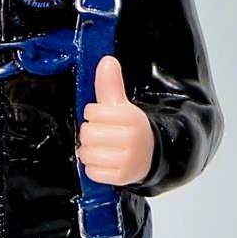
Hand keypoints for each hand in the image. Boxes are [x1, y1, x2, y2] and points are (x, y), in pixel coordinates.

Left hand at [77, 55, 154, 186]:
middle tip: (103, 135)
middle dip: (91, 134)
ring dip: (90, 152)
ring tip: (103, 149)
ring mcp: (126, 159)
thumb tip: (106, 61)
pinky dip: (94, 168)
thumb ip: (110, 84)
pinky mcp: (121, 176)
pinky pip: (92, 172)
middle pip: (87, 134)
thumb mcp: (122, 105)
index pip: (91, 113)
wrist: (149, 155)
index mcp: (130, 117)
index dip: (93, 115)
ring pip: (87, 154)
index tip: (104, 118)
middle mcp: (130, 138)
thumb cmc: (130, 129)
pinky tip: (105, 162)